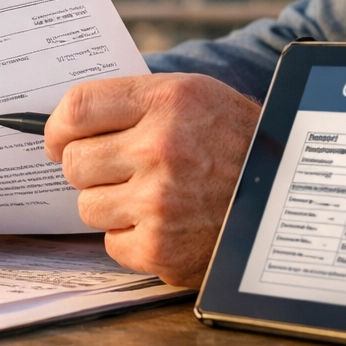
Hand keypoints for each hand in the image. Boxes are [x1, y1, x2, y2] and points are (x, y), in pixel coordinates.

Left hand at [45, 73, 260, 287]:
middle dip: (88, 168)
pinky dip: (131, 237)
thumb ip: (133, 102)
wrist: (287, 197)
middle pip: (74, 162)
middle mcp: (162, 148)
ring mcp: (161, 201)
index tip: (57, 139)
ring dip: (110, 203)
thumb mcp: (194, 98)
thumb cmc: (232, 143)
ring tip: (151, 196)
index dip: (57, 127)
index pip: (77, 108)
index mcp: (168, 101)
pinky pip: (110, 241)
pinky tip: (164, 223)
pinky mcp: (163, 247)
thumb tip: (63, 122)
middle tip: (118, 170)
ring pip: (87, 205)